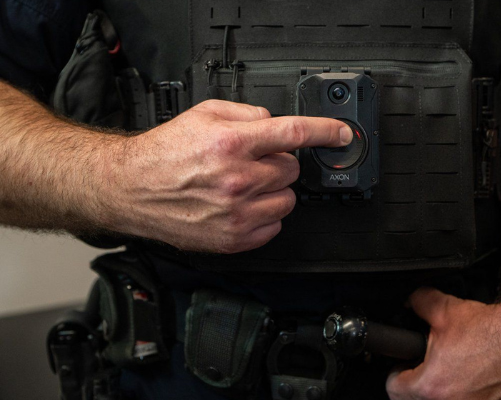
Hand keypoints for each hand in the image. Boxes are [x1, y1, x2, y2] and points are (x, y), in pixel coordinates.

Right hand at [102, 100, 351, 252]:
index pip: (294, 134)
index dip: (326, 131)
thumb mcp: (203, 114)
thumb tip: (274, 124)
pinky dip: (265, 214)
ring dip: (274, 190)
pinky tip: (240, 205)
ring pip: (287, 199)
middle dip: (278, 161)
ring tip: (243, 185)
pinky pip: (274, 225)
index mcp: (231, 144)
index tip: (342, 134)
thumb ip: (246, 114)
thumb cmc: (165, 153)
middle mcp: (237, 180)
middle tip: (252, 162)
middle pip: (291, 169)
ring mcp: (237, 213)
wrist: (131, 188)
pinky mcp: (234, 238)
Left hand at [386, 288, 500, 399]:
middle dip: (418, 385)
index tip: (403, 367)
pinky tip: (473, 380)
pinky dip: (468, 395)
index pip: (394, 388)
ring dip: (442, 392)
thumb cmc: (495, 331)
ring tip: (452, 374)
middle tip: (426, 369)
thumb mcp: (447, 309)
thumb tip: (411, 301)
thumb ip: (420, 303)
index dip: (397, 373)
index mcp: (432, 386)